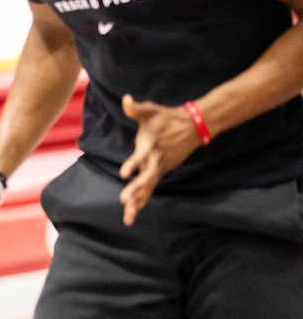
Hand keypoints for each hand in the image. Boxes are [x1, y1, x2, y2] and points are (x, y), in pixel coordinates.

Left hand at [119, 94, 199, 224]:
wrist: (193, 126)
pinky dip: (142, 200)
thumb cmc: (167, 117)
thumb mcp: (151, 110)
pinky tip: (133, 212)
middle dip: (136, 189)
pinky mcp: (161, 171)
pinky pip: (151, 188)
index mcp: (152, 145)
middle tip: (124, 200)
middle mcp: (157, 159)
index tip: (124, 173)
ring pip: (148, 187)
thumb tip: (126, 99)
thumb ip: (136, 108)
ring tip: (128, 219)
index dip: (133, 164)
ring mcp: (160, 167)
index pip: (141, 156)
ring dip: (138, 202)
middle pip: (146, 177)